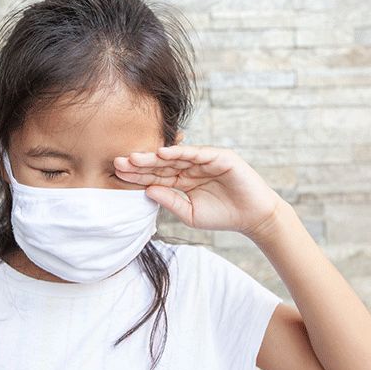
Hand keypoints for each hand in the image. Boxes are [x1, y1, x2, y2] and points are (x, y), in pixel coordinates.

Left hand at [113, 144, 284, 238]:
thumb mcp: (190, 213)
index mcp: (183, 180)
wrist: (253, 217)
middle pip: (161, 164)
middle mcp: (191, 167)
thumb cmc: (223, 216)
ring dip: (154, 156)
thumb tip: (147, 191)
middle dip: (140, 163)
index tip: (117, 174)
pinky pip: (197, 153)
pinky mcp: (219, 157)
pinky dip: (180, 152)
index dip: (137, 175)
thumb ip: (170, 201)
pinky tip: (162, 153)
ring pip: (175, 156)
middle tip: (118, 162)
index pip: (156, 176)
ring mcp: (205, 160)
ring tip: (134, 157)